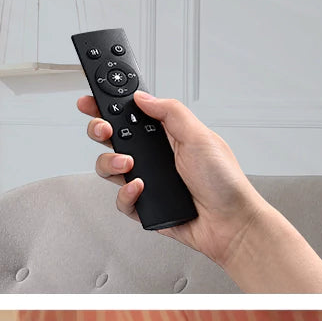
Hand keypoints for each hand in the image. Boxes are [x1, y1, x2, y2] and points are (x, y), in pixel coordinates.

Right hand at [81, 90, 268, 266]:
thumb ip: (170, 112)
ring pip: (109, 169)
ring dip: (111, 163)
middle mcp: (154, 156)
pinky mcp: (143, 206)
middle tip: (104, 130)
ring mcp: (147, 181)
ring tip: (128, 164)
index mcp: (167, 135)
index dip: (108, 107)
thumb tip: (143, 97)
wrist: (230, 223)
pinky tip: (141, 188)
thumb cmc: (225, 183)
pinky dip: (127, 194)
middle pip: (112, 138)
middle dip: (100, 130)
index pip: (131, 115)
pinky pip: (120, 199)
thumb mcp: (200, 136)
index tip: (91, 101)